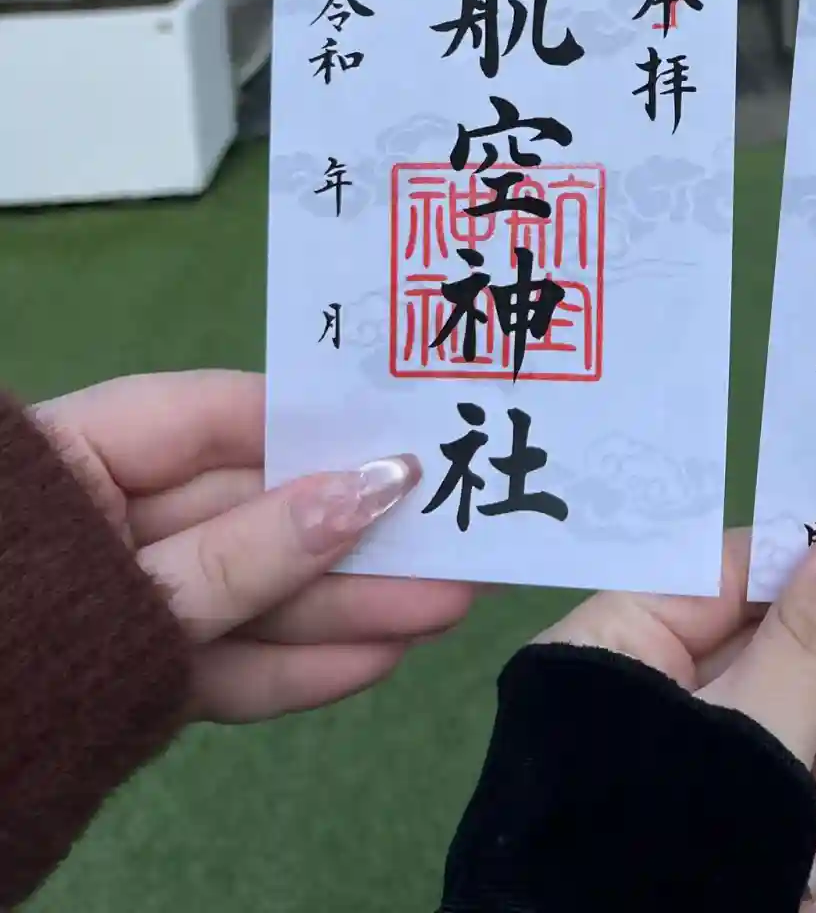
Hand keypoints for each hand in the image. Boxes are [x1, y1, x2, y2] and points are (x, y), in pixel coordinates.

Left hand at [33, 369, 473, 722]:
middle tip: (458, 540)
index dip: (315, 427)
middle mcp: (100, 521)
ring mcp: (116, 608)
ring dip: (344, 607)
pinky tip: (370, 664)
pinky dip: (291, 668)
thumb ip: (246, 549)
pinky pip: (218, 664)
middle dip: (354, 534)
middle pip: (247, 511)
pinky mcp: (125, 685)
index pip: (216, 417)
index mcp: (70, 456)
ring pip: (246, 594)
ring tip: (442, 611)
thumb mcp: (119, 589)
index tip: (410, 435)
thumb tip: (374, 486)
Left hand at [536, 512, 815, 912]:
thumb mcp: (753, 736)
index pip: (745, 573)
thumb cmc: (654, 855)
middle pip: (787, 664)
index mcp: (626, 643)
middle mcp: (645, 702)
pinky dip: (802, 865)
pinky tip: (794, 904)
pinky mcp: (699, 847)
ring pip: (797, 755)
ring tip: (802, 876)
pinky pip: (780, 822)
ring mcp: (673, 781)